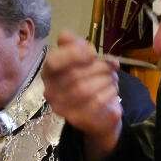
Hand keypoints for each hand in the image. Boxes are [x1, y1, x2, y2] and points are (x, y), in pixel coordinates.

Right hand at [42, 30, 122, 160]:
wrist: (100, 111)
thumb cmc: (90, 80)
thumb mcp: (83, 58)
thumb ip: (76, 45)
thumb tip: (73, 41)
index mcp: (49, 73)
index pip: (53, 61)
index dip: (73, 54)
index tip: (92, 52)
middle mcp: (51, 92)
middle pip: (74, 75)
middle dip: (98, 67)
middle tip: (110, 66)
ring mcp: (63, 109)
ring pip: (86, 90)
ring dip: (106, 80)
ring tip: (112, 79)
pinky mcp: (78, 120)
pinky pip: (97, 102)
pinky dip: (110, 92)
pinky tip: (112, 91)